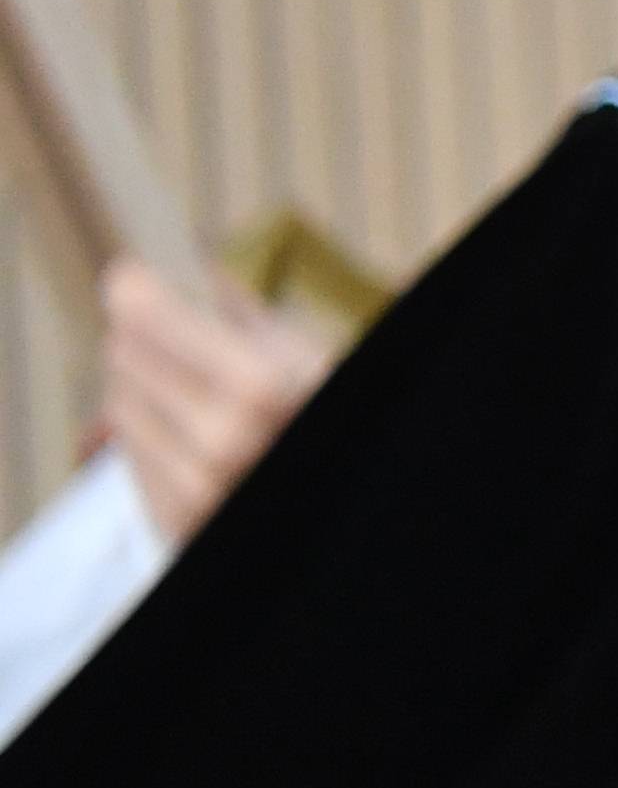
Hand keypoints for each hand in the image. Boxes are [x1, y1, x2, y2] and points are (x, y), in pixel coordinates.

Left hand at [93, 260, 336, 542]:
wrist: (330, 492)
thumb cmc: (324, 413)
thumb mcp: (313, 357)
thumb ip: (250, 315)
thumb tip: (203, 268)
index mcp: (258, 387)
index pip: (144, 315)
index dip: (131, 288)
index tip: (130, 276)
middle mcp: (221, 439)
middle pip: (124, 352)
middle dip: (144, 338)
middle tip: (173, 339)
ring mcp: (194, 487)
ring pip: (118, 402)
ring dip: (142, 387)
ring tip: (188, 392)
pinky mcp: (175, 520)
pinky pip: (127, 453)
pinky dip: (148, 434)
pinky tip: (185, 432)